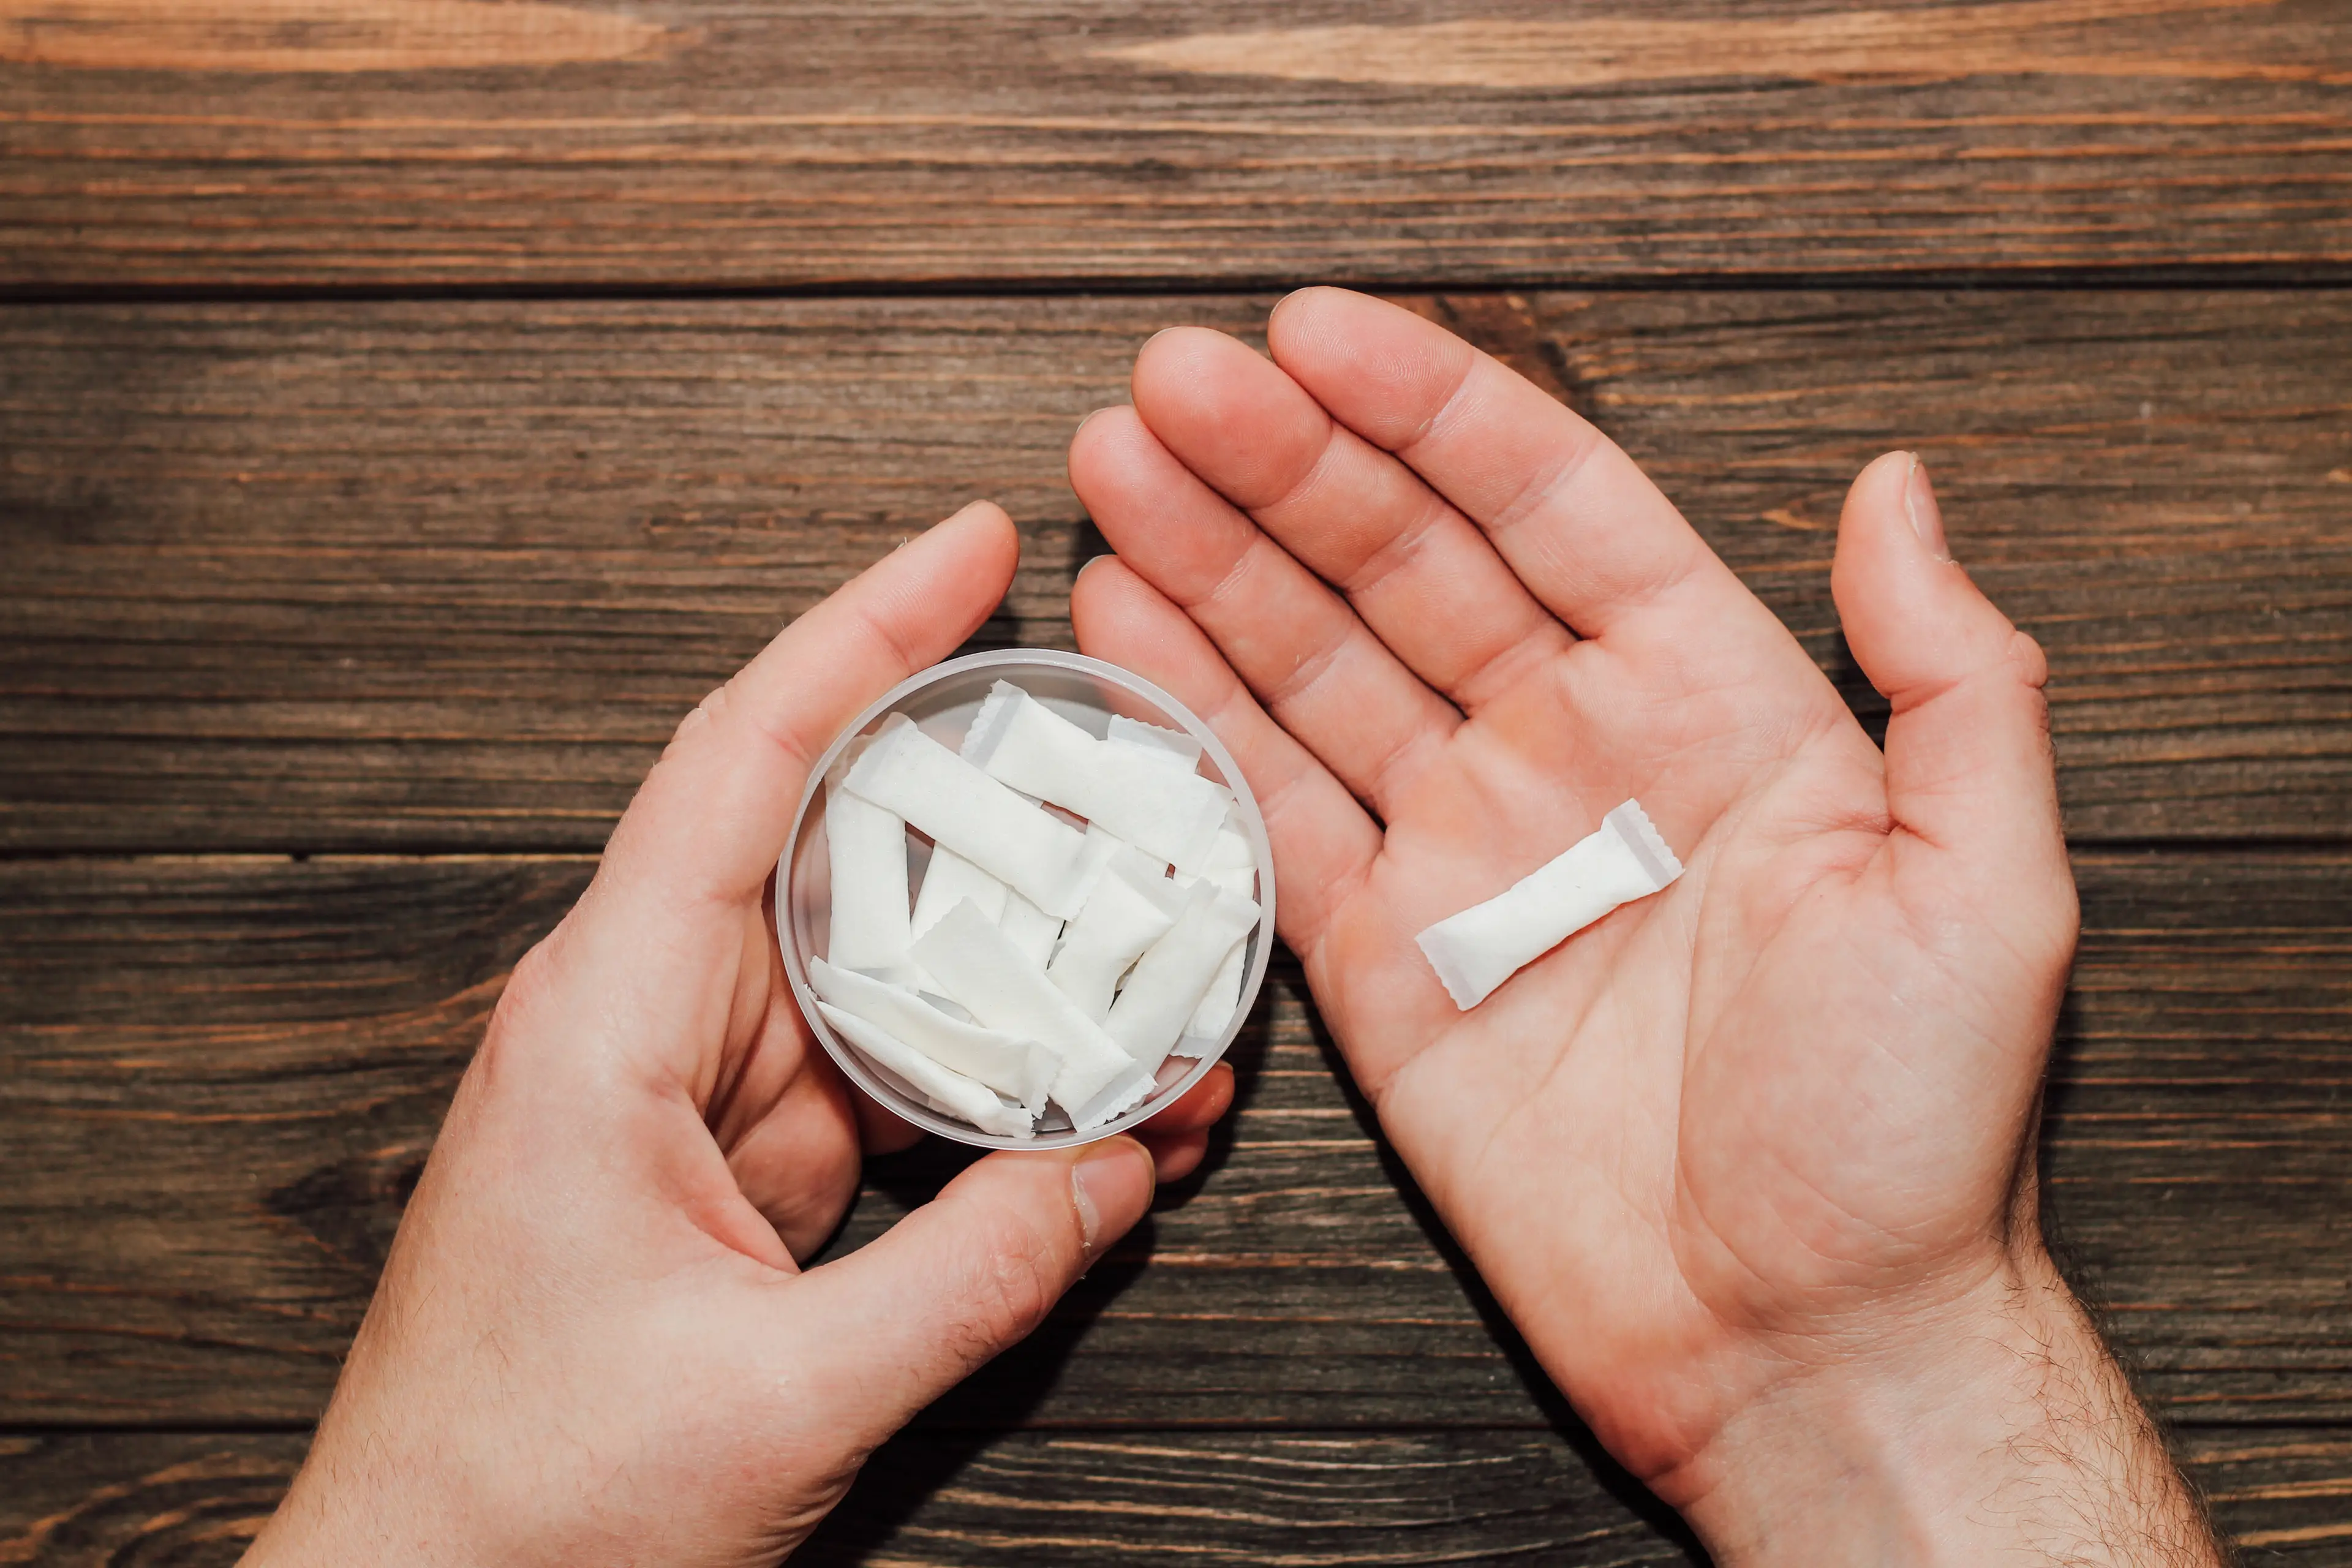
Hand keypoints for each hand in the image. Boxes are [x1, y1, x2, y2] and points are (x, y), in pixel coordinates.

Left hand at [242, 503, 1232, 1567]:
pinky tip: (1093, 1103)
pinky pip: (883, 1081)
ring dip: (1015, 972)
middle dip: (999, 810)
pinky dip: (986, 1083)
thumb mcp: (780, 1398)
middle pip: (842, 851)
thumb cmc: (526, 1506)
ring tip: (1163, 967)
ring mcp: (696, 1098)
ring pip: (882, 973)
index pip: (745, 760)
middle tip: (1139, 775)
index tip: (972, 543)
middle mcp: (646, 1025)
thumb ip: (976, 1275)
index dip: (863, 632)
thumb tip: (1121, 1171)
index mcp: (607, 1019)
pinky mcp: (735, 1170)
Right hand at [1067, 292, 2221, 1564]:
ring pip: (1316, 668)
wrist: (1800, 1339)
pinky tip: (1128, 624)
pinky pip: (1271, 816)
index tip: (1318, 334)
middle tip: (1170, 380)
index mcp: (1710, 704)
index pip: (1549, 508)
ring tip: (1117, 459)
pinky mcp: (1381, 964)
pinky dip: (1196, 721)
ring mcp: (1465, 854)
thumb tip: (1901, 487)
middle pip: (1401, 566)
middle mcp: (1573, 757)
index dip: (1431, 412)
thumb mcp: (1987, 882)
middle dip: (1282, 466)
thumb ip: (1955, 672)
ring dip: (1214, 562)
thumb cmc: (1909, 1128)